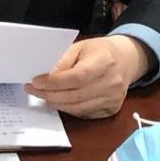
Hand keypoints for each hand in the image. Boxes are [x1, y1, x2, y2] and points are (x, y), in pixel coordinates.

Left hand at [25, 35, 149, 118]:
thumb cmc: (100, 51)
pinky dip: (69, 109)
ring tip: (43, 96)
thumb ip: (62, 61)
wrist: (126, 60)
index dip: (54, 82)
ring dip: (57, 104)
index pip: (76, 77)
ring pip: (78, 108)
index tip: (36, 82)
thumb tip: (45, 77)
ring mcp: (114, 98)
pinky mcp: (112, 109)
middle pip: (75, 96)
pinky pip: (85, 114)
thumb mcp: (80, 47)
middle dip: (50, 95)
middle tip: (33, 90)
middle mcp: (112, 82)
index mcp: (104, 61)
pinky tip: (60, 101)